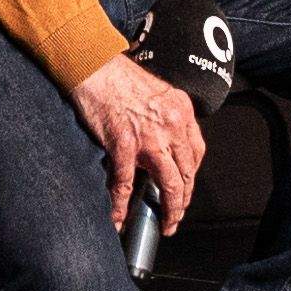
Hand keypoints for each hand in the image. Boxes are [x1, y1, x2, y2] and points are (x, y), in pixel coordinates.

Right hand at [71, 49, 209, 235]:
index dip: (191, 176)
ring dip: (170, 209)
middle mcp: (171, 125)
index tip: (185, 187)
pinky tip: (119, 218)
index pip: (196, 152)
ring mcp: (148, 137)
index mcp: (181, 111)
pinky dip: (121, 205)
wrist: (94, 65)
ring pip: (168, 183)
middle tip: (177, 216)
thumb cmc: (118, 76)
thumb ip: (165, 117)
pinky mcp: (122, 144)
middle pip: (186, 173)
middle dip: (183, 200)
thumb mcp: (157, 92)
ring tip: (166, 224)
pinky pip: (125, 183)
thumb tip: (164, 142)